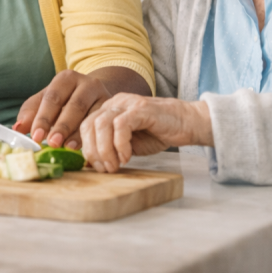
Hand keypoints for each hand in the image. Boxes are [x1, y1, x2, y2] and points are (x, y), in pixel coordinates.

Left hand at [13, 70, 111, 148]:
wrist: (96, 95)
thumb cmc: (65, 100)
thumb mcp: (46, 101)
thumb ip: (31, 112)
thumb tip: (17, 128)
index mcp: (66, 78)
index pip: (53, 97)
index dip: (43, 117)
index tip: (36, 136)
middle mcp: (87, 83)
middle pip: (74, 105)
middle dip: (62, 126)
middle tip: (52, 142)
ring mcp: (103, 96)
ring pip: (91, 116)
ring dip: (78, 134)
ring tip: (67, 148)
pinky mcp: (114, 110)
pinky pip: (103, 125)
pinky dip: (92, 138)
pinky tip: (85, 149)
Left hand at [79, 94, 212, 172]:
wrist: (186, 124)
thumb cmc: (157, 133)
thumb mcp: (127, 145)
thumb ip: (109, 149)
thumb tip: (90, 164)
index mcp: (108, 110)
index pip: (85, 126)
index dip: (86, 148)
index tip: (93, 167)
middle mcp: (115, 103)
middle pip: (89, 125)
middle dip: (93, 151)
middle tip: (104, 169)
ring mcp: (127, 104)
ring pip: (101, 124)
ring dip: (104, 149)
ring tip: (115, 165)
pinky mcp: (140, 108)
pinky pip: (120, 125)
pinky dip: (119, 144)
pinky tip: (127, 156)